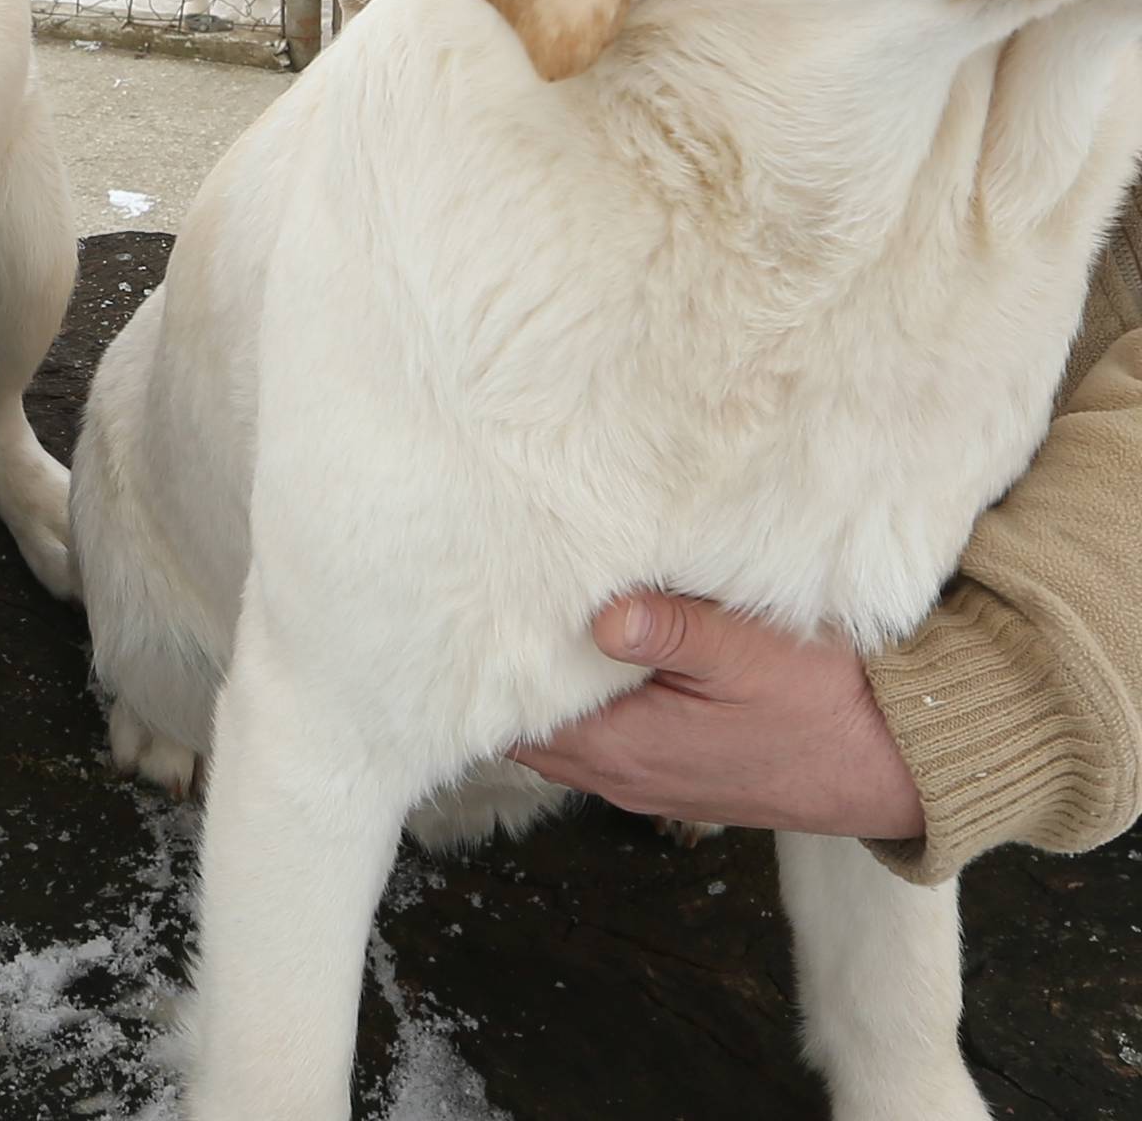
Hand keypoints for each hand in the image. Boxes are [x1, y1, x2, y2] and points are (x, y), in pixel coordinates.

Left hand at [510, 592, 927, 841]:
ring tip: (540, 610)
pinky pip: (605, 736)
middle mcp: (624, 777)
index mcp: (627, 750)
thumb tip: (598, 616)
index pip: (519, 717)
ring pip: (568, 731)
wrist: (895, 764)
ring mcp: (649, 780)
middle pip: (532, 726)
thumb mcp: (748, 654)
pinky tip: (600, 646)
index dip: (495, 664)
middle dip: (514, 669)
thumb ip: (671, 632)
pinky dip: (590, 697)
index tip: (480, 604)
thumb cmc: (826, 705)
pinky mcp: (676, 771)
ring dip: (553, 682)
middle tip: (497, 594)